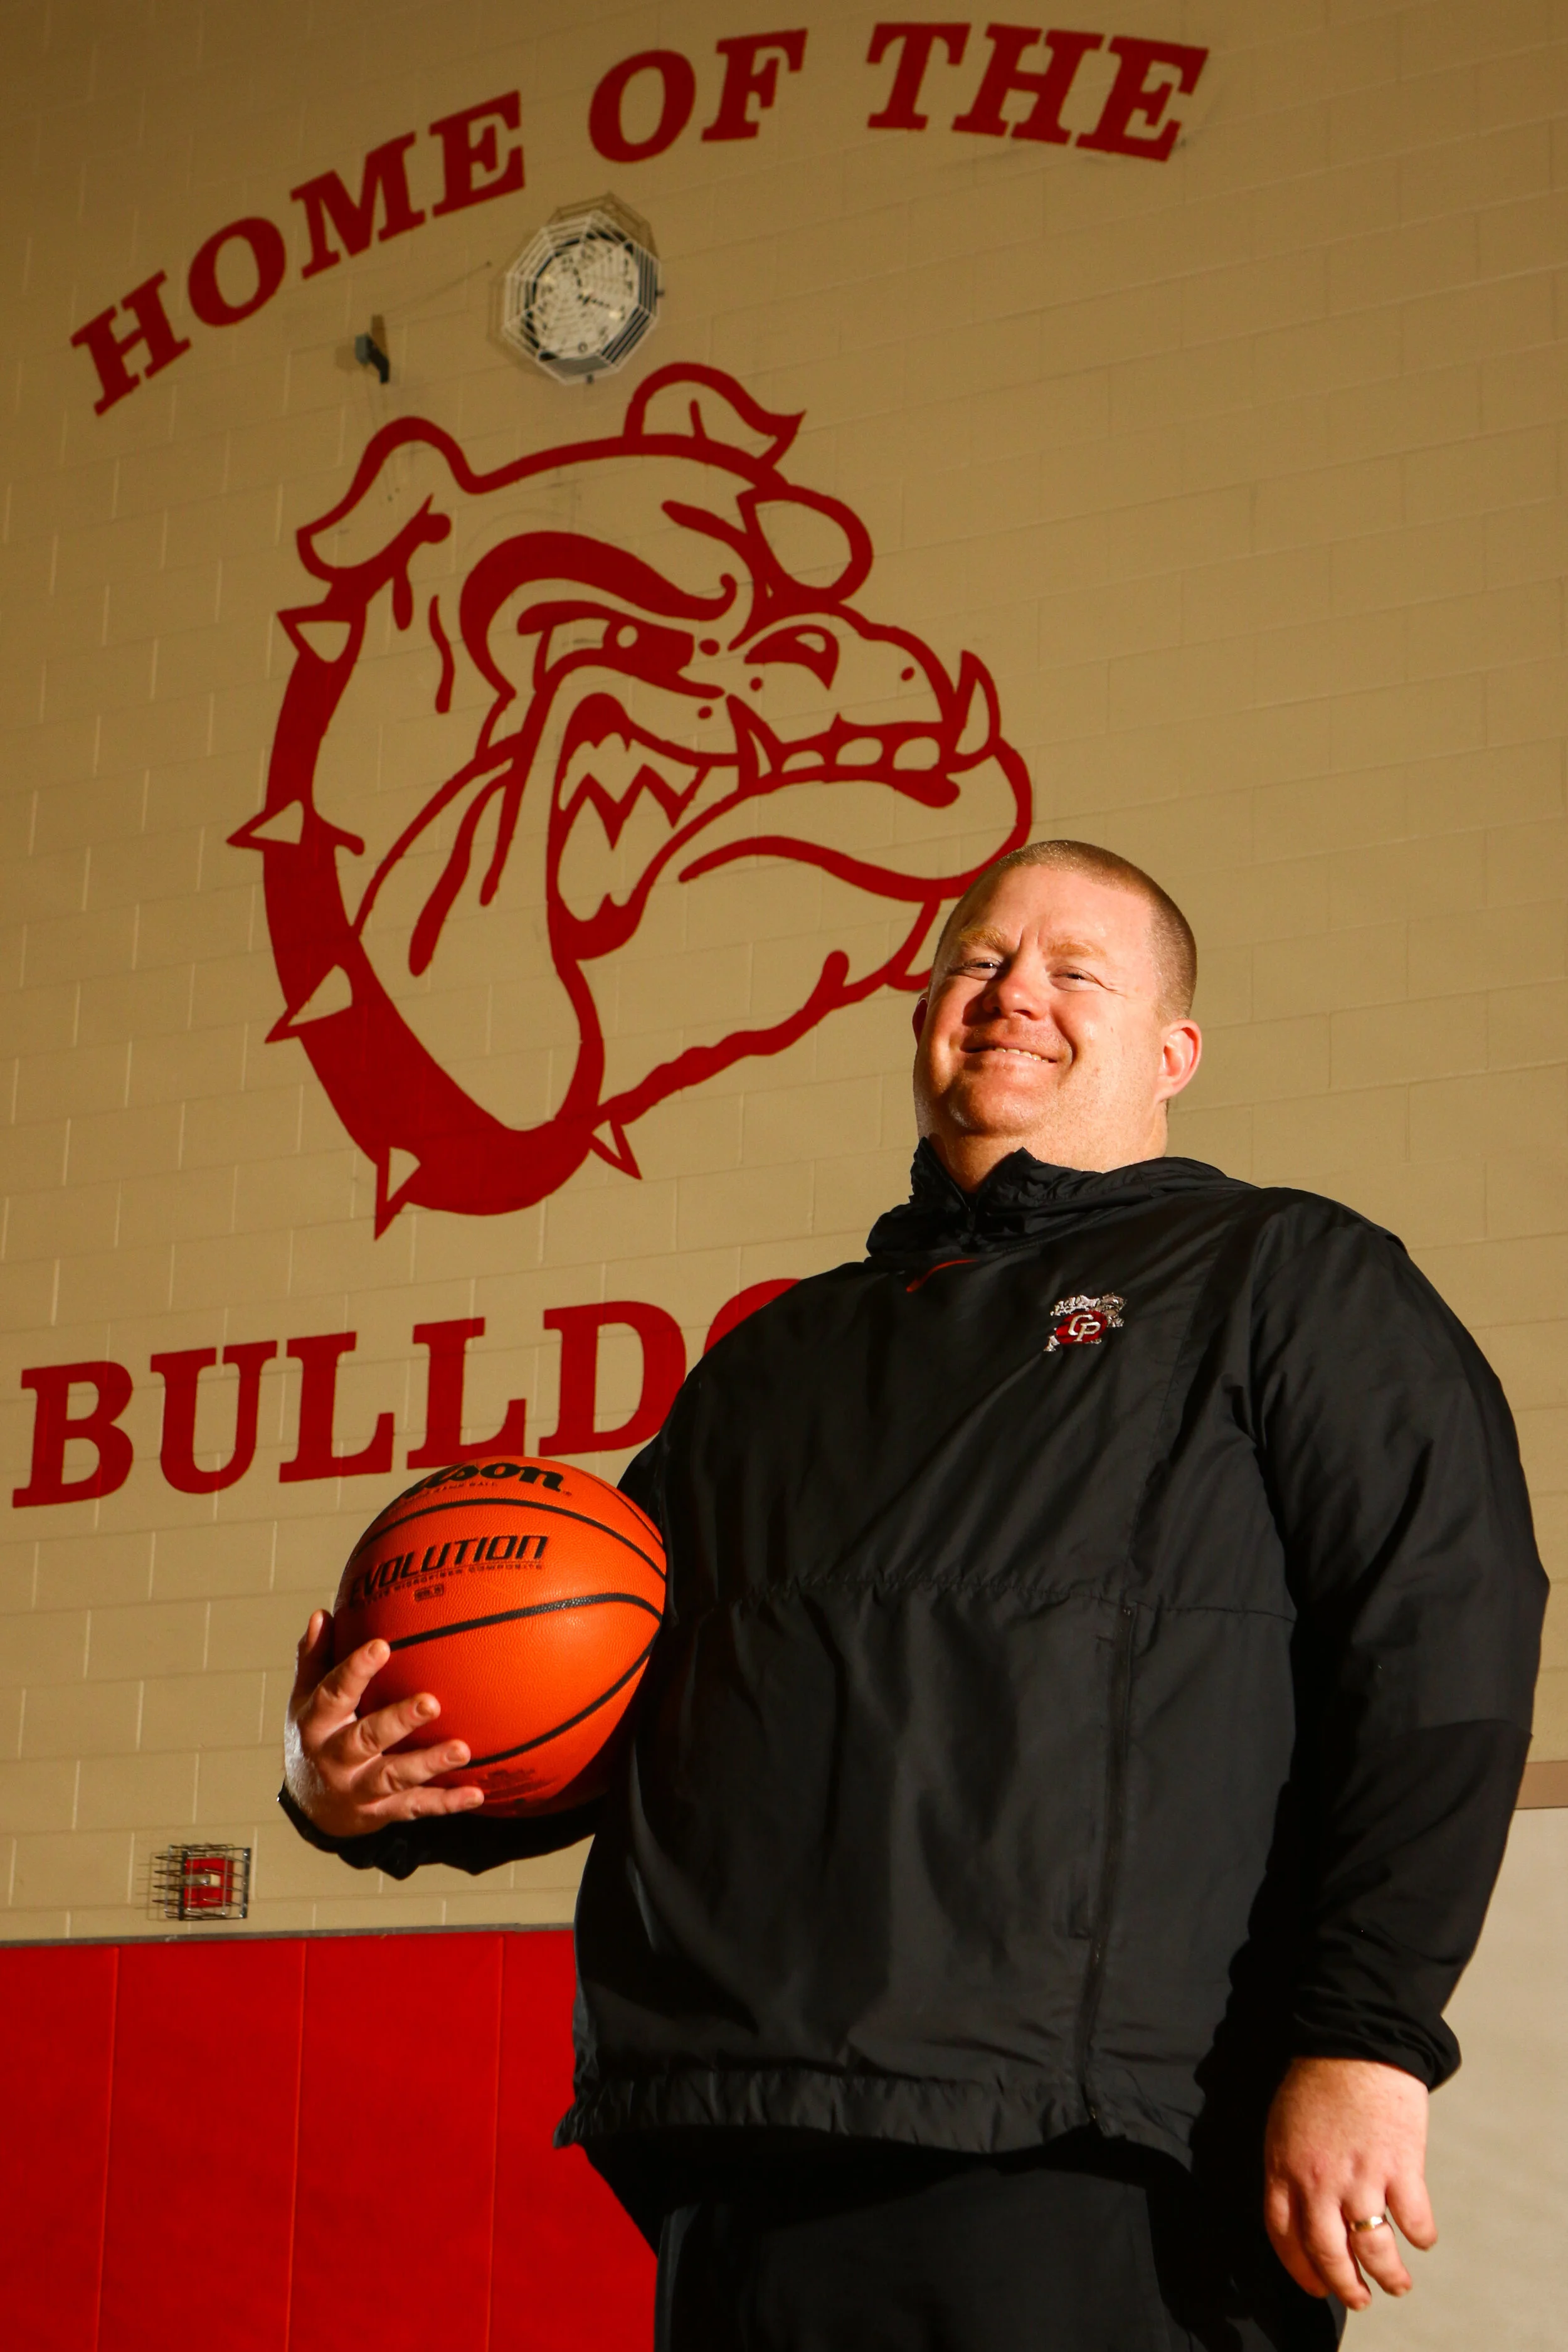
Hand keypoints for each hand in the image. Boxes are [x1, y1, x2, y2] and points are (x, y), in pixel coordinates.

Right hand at [283, 1609, 484, 1835]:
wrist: (312, 1807)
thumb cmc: (316, 1736)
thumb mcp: (305, 1699)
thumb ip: (315, 1657)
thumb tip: (322, 1614)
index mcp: (316, 1724)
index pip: (333, 1694)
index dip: (355, 1671)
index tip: (382, 1645)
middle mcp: (335, 1758)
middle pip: (366, 1739)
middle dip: (398, 1722)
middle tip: (432, 1703)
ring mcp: (359, 1789)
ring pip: (394, 1777)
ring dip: (429, 1764)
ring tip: (462, 1750)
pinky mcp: (382, 1812)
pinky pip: (416, 1808)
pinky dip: (446, 1803)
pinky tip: (476, 1794)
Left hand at [1264, 2056, 1435, 2308]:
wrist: (1355, 2039)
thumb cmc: (1317, 2078)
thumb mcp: (1283, 2125)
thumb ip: (1289, 2169)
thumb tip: (1302, 2212)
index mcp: (1283, 2169)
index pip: (1285, 2239)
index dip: (1302, 2270)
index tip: (1317, 2287)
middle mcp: (1318, 2183)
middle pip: (1329, 2255)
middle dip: (1345, 2287)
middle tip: (1359, 2300)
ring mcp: (1360, 2178)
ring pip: (1374, 2251)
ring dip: (1389, 2277)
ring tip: (1397, 2284)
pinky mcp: (1400, 2168)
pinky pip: (1413, 2222)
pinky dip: (1421, 2236)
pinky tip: (1421, 2237)